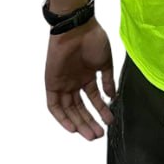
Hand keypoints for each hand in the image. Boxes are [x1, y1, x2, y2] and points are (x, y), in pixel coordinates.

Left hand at [45, 18, 115, 139]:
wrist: (77, 28)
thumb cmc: (93, 39)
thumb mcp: (105, 62)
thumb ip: (107, 80)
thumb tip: (112, 97)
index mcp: (87, 75)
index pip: (93, 99)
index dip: (100, 111)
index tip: (109, 121)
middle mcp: (74, 82)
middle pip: (80, 108)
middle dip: (90, 122)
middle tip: (99, 134)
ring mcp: (63, 83)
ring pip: (69, 109)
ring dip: (79, 122)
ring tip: (90, 134)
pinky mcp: (52, 83)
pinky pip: (54, 105)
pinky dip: (62, 117)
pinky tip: (73, 127)